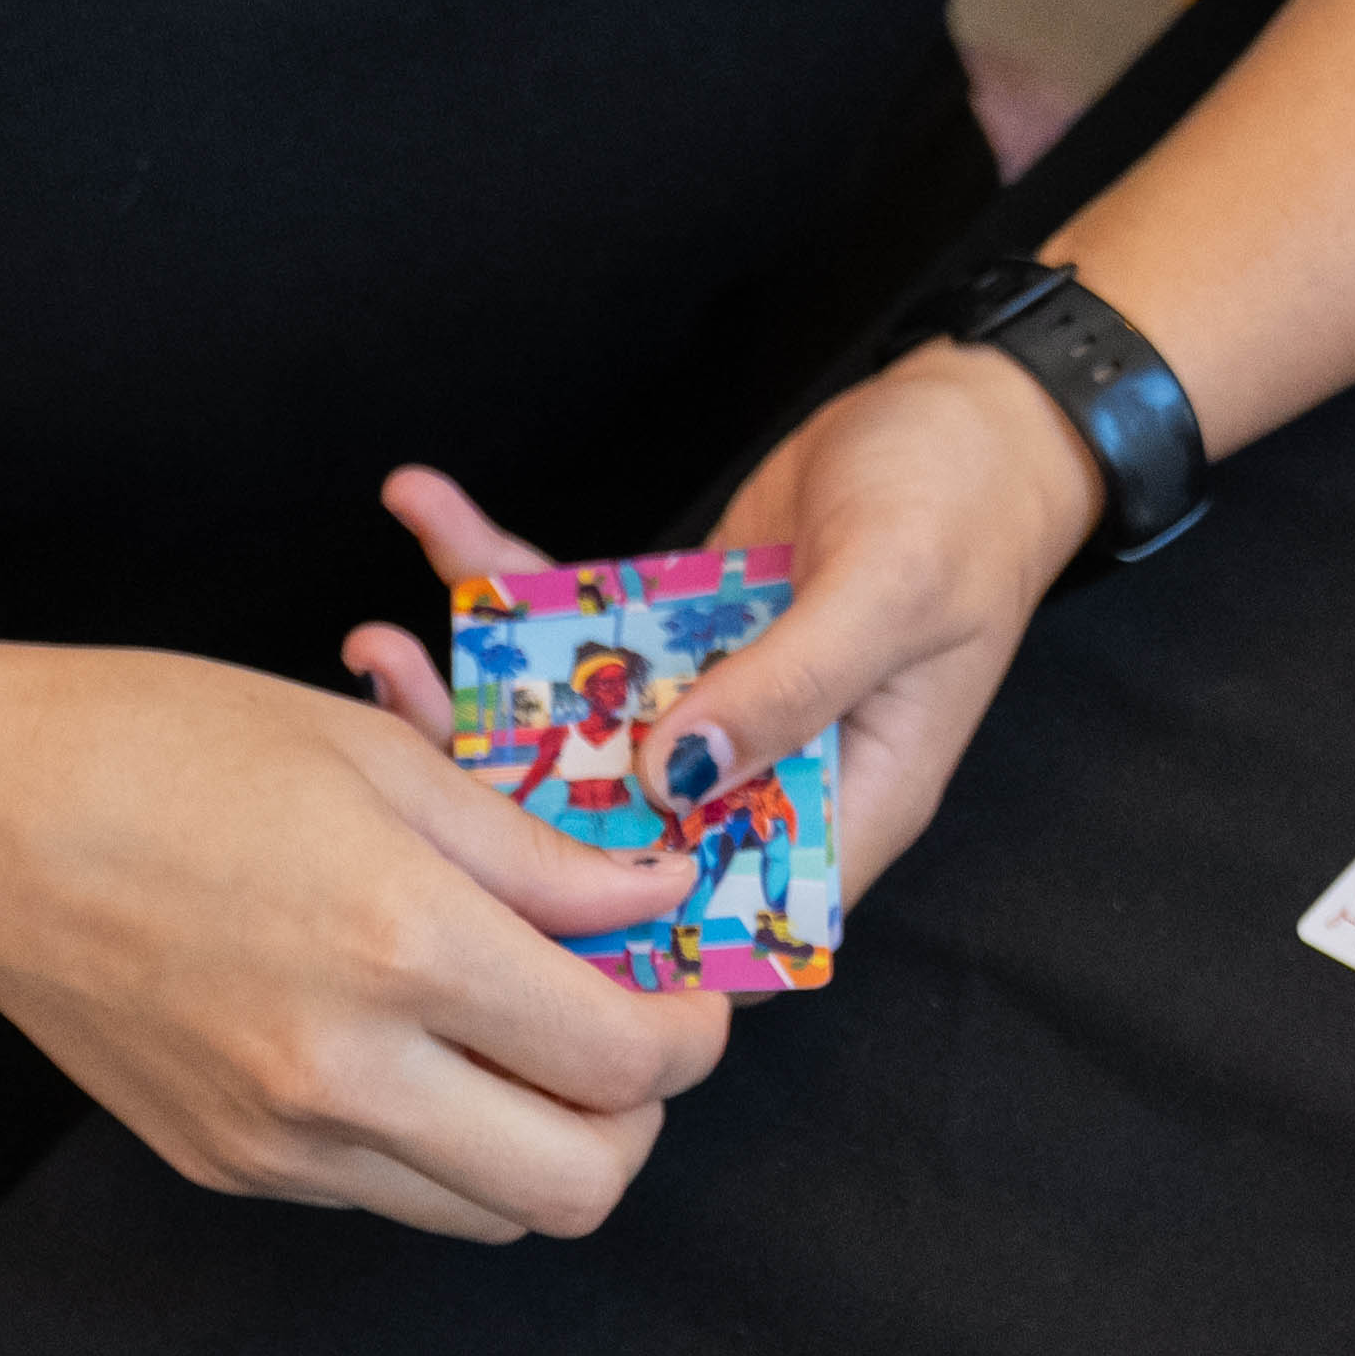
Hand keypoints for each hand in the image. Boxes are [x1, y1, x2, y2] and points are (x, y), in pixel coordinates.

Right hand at [0, 626, 728, 1242]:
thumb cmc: (165, 750)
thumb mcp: (381, 760)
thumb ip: (540, 858)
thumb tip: (657, 906)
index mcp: (403, 947)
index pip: (625, 1060)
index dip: (689, 1033)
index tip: (683, 992)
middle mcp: (348, 1075)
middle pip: (580, 1187)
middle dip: (633, 1121)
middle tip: (621, 1038)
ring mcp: (285, 1142)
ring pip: (490, 1214)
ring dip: (539, 1143)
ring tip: (516, 1042)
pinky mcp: (235, 1169)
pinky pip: (390, 1193)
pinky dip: (437, 1142)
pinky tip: (409, 1047)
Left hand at [334, 349, 1101, 909]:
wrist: (977, 414)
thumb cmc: (967, 511)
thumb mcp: (891, 593)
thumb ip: (789, 687)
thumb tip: (674, 773)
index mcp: (836, 817)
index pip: (711, 920)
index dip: (607, 941)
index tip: (493, 910)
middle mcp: (756, 784)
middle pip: (608, 839)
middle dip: (491, 803)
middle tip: (398, 731)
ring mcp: (705, 713)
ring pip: (570, 738)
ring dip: (469, 694)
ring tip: (377, 641)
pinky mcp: (672, 639)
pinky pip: (574, 629)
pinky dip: (501, 576)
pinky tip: (426, 510)